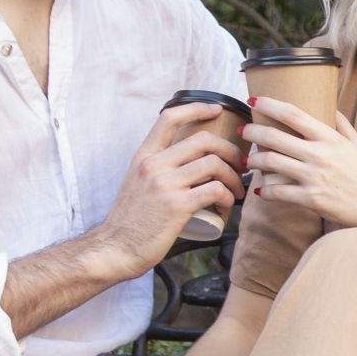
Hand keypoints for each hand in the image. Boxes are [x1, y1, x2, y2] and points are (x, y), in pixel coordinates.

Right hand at [97, 102, 245, 277]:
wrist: (116, 248)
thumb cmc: (131, 221)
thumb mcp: (137, 183)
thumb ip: (157, 169)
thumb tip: (185, 163)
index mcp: (144, 156)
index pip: (169, 117)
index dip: (197, 107)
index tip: (217, 109)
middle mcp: (153, 164)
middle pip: (204, 140)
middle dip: (230, 151)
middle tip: (239, 167)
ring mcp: (165, 183)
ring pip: (214, 164)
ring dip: (234, 178)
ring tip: (235, 193)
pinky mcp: (178, 205)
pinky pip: (215, 189)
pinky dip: (228, 196)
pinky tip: (226, 206)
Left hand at [244, 98, 356, 232]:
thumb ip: (343, 125)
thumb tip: (330, 107)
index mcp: (330, 138)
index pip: (293, 114)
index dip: (269, 104)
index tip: (254, 100)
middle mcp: (319, 155)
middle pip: (274, 136)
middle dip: (252, 131)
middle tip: (243, 130)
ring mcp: (313, 177)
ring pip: (270, 162)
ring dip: (253, 159)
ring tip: (248, 159)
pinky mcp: (310, 199)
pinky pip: (278, 192)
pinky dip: (265, 190)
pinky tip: (261, 189)